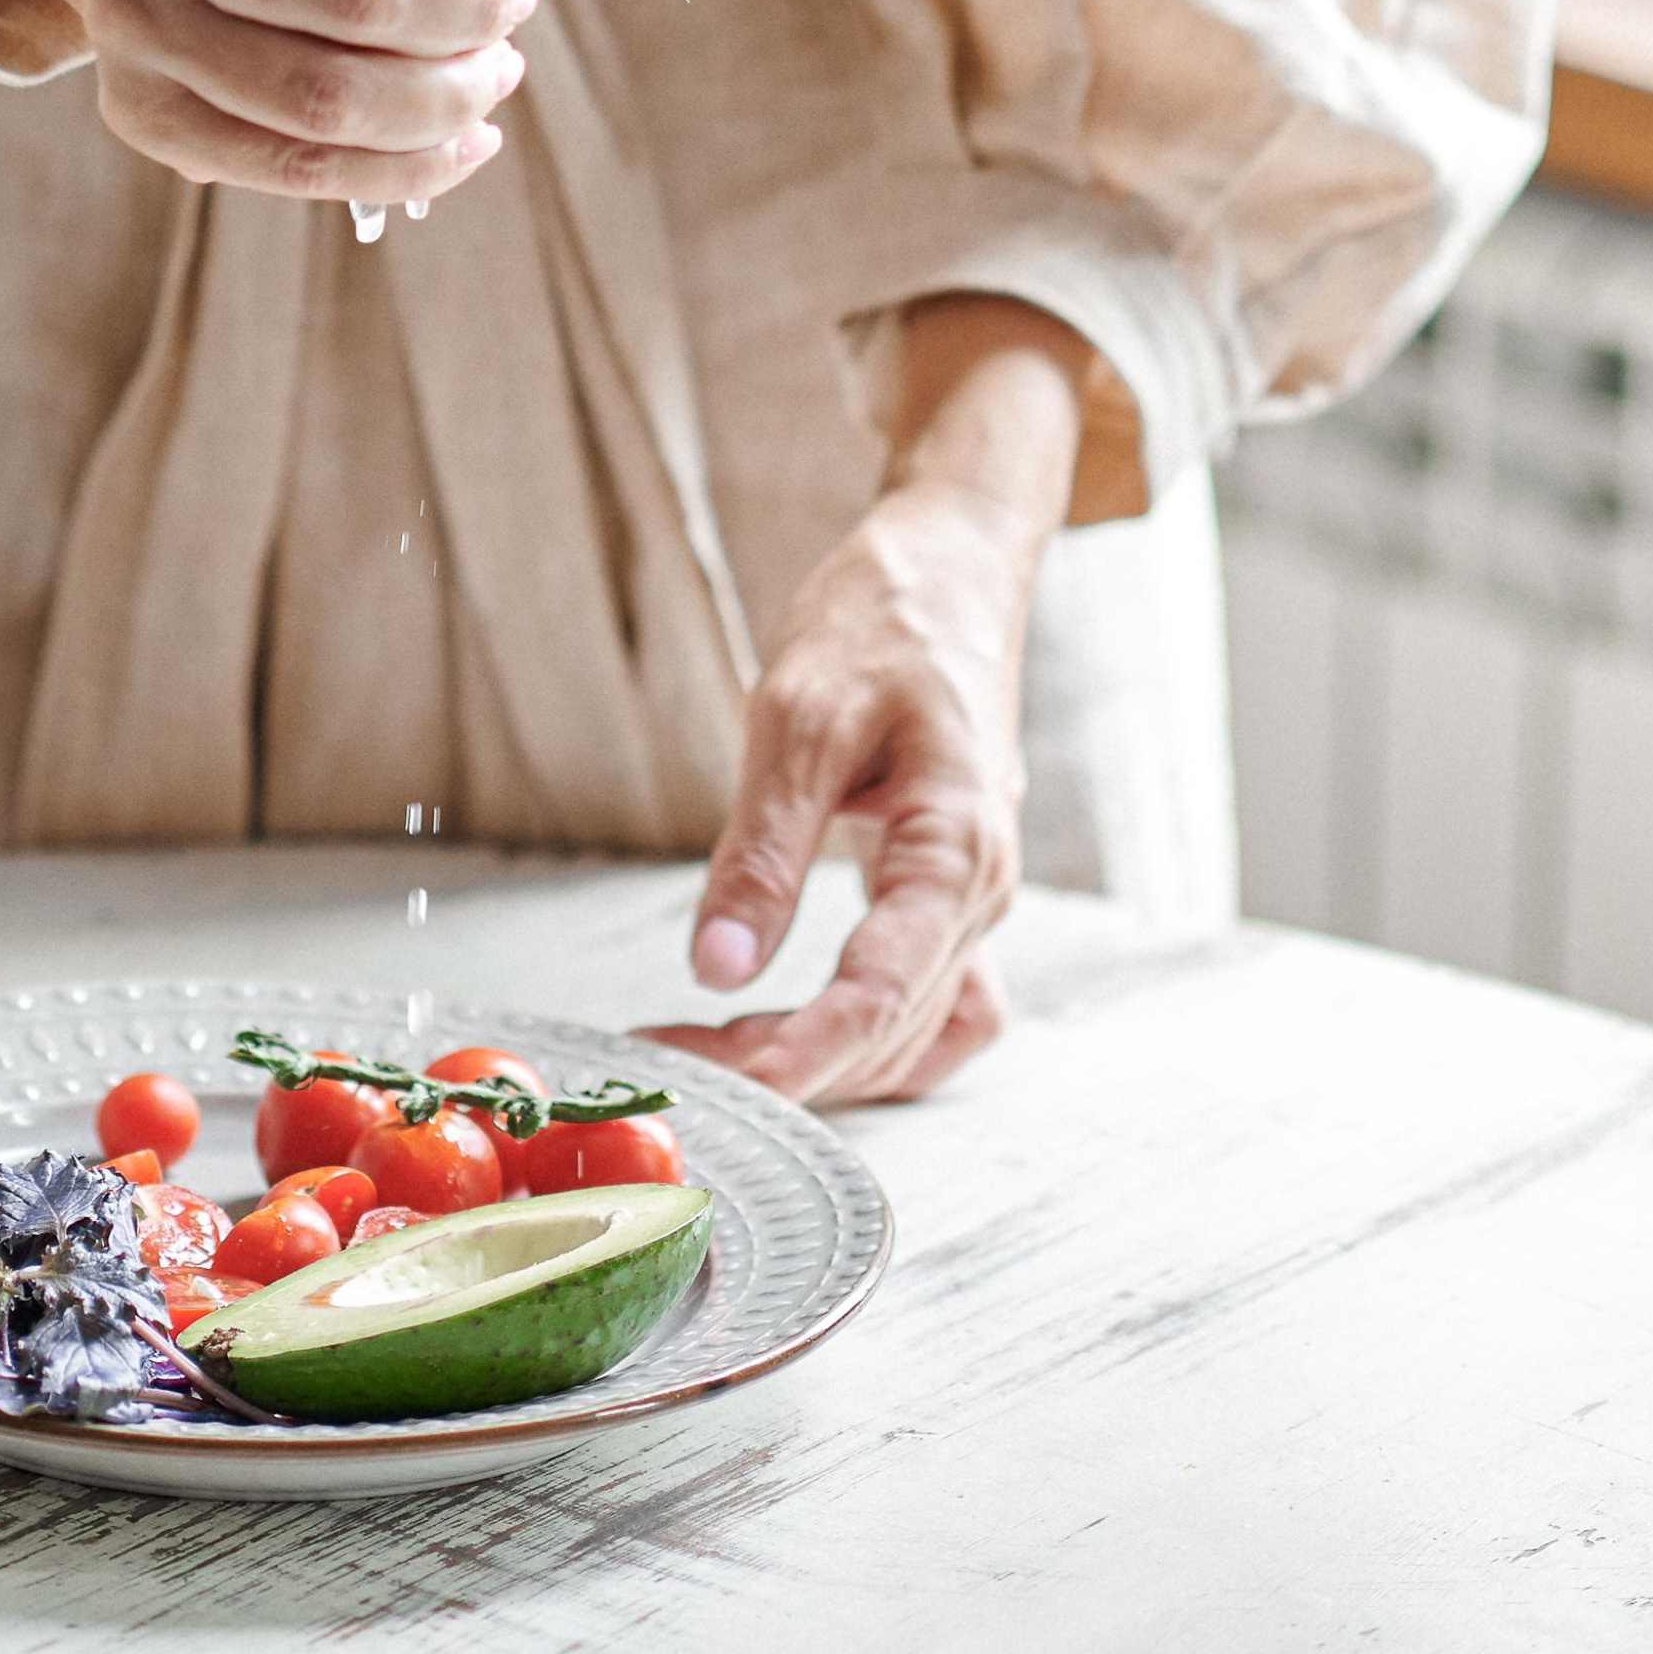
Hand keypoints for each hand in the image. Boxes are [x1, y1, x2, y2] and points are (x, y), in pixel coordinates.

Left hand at [643, 296, 1099, 1104]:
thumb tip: (719, 966)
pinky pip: (930, 1001)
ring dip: (822, 1058)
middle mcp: (980, 889)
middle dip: (785, 1061)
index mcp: (957, 846)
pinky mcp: (949, 889)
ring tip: (712, 1049)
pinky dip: (867, 1036)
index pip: (882, 994)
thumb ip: (763, 849)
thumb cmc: (886, 618)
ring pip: (912, 1030)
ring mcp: (973, 895)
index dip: (801, 1056)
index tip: (722, 1087)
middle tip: (672, 1060)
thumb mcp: (799, 716)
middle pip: (889, 1027)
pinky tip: (797, 1033)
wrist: (953, 566)